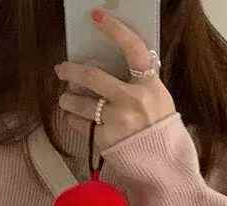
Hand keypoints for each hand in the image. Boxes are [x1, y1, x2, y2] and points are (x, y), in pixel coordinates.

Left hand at [54, 8, 174, 154]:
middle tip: (61, 69)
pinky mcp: (106, 140)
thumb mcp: (159, 101)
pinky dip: (74, 120)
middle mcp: (132, 100)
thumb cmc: (160, 133)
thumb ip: (139, 83)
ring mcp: (117, 120)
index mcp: (149, 85)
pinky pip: (81, 125)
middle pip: (93, 77)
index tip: (97, 17)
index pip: (132, 48)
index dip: (114, 30)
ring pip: (81, 103)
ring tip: (66, 100)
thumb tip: (111, 67)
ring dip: (68, 100)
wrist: (164, 167)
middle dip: (71, 71)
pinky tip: (74, 119)